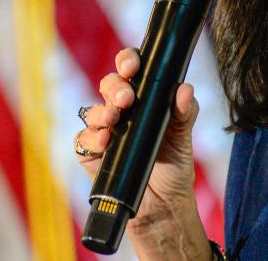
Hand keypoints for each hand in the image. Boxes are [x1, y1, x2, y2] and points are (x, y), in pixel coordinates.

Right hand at [76, 48, 210, 257]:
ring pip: (93, 110)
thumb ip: (185, 112)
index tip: (133, 65)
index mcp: (145, 97)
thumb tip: (184, 89)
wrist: (164, 205)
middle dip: (115, 87)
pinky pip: (82, 139)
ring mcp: (105, 131)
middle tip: (127, 99)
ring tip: (114, 119)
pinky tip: (104, 142)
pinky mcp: (91, 154)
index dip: (128, 61)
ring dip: (101, 112)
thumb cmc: (174, 165)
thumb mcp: (184, 137)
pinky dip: (90, 138)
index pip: (132, 69)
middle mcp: (122, 110)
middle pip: (109, 85)